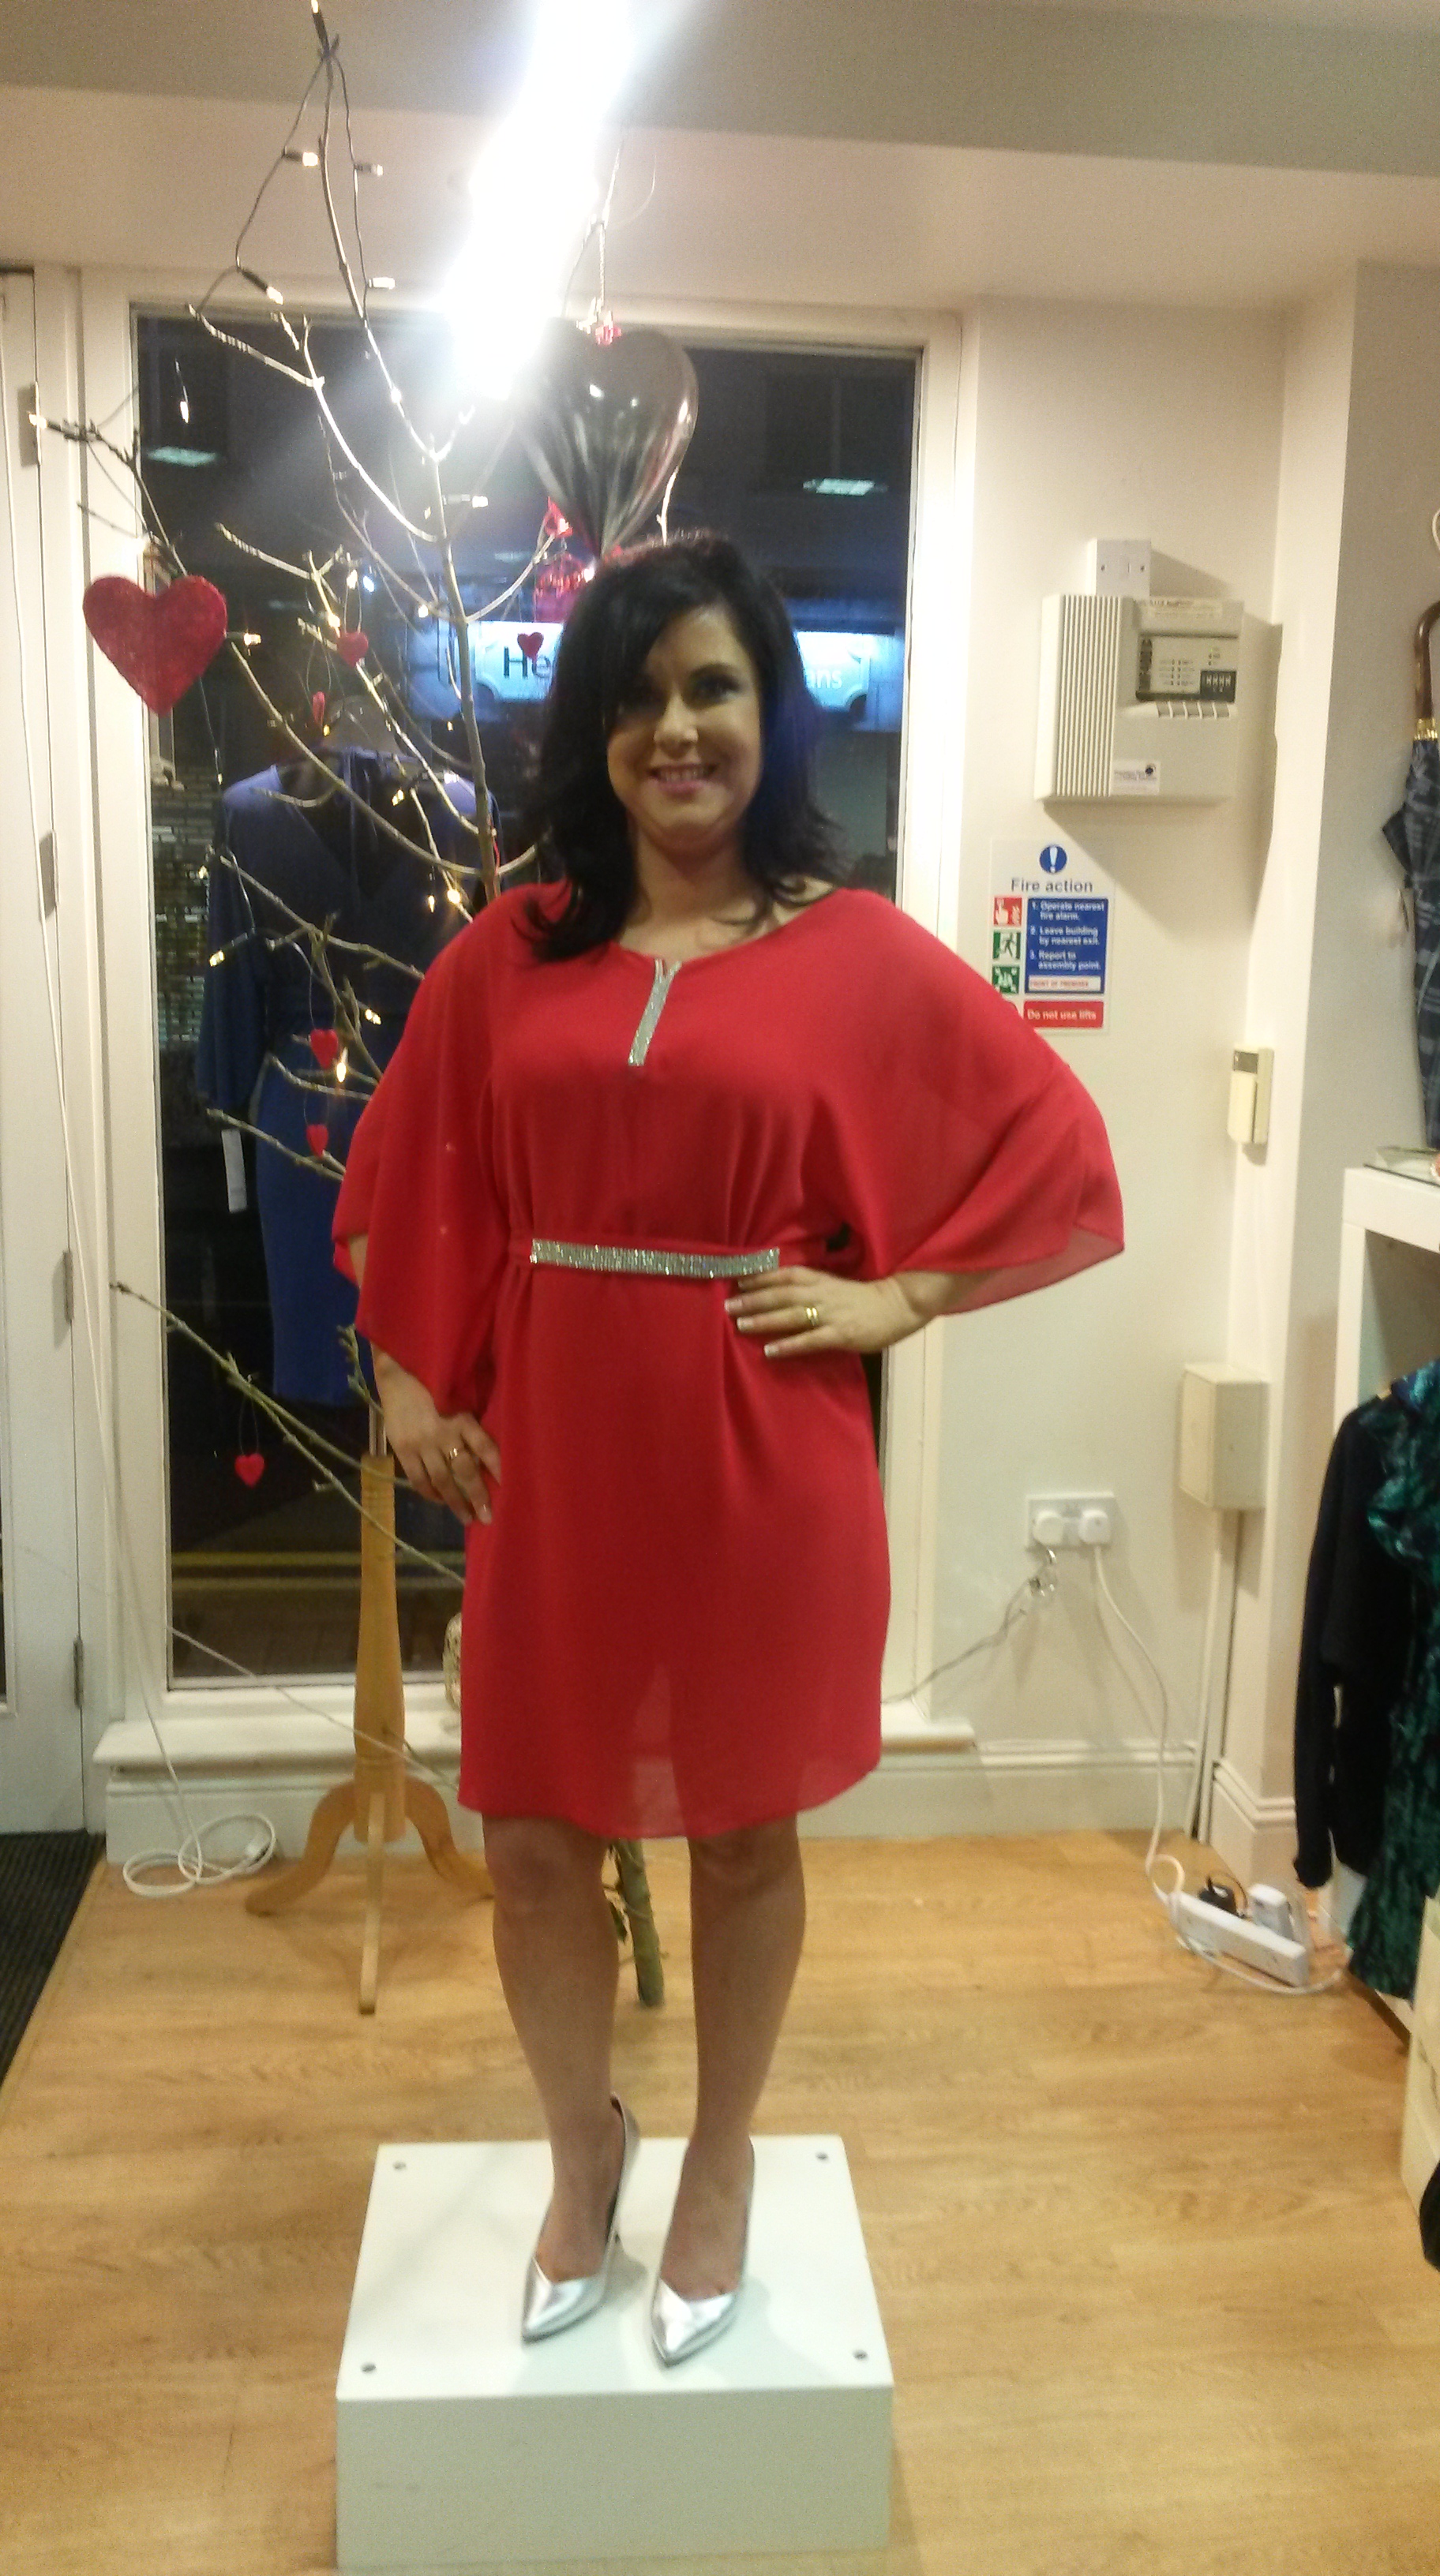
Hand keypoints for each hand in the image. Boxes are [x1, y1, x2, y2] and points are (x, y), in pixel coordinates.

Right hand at [372, 1351, 500, 1523]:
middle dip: (478, 1496)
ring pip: (442, 1480)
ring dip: (455, 1502)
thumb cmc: (437, 1381)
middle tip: (488, 1517)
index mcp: (462, 1417)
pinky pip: (417, 1478)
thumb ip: (471, 1421)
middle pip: (465, 1471)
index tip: (509, 1487)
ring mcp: (422, 1443)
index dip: (498, 1468)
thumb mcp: (460, 1395)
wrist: (399, 1371)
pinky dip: (429, 1493)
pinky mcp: (403, 1448)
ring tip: (467, 1518)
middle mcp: (444, 1433)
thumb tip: (487, 1451)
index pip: (486, 1447)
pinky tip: (440, 1502)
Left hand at [724, 1266, 916, 1358]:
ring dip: (764, 1319)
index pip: (785, 1275)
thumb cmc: (867, 1297)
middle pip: (782, 1294)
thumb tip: (783, 1295)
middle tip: (728, 1304)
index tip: (737, 1280)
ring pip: (791, 1315)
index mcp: (822, 1280)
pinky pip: (810, 1340)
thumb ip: (813, 1289)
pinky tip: (770, 1351)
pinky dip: (789, 1345)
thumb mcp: (837, 1286)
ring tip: (740, 1324)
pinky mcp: (841, 1335)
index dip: (760, 1277)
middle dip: (753, 1299)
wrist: (901, 1304)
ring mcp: (831, 1314)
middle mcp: (822, 1294)